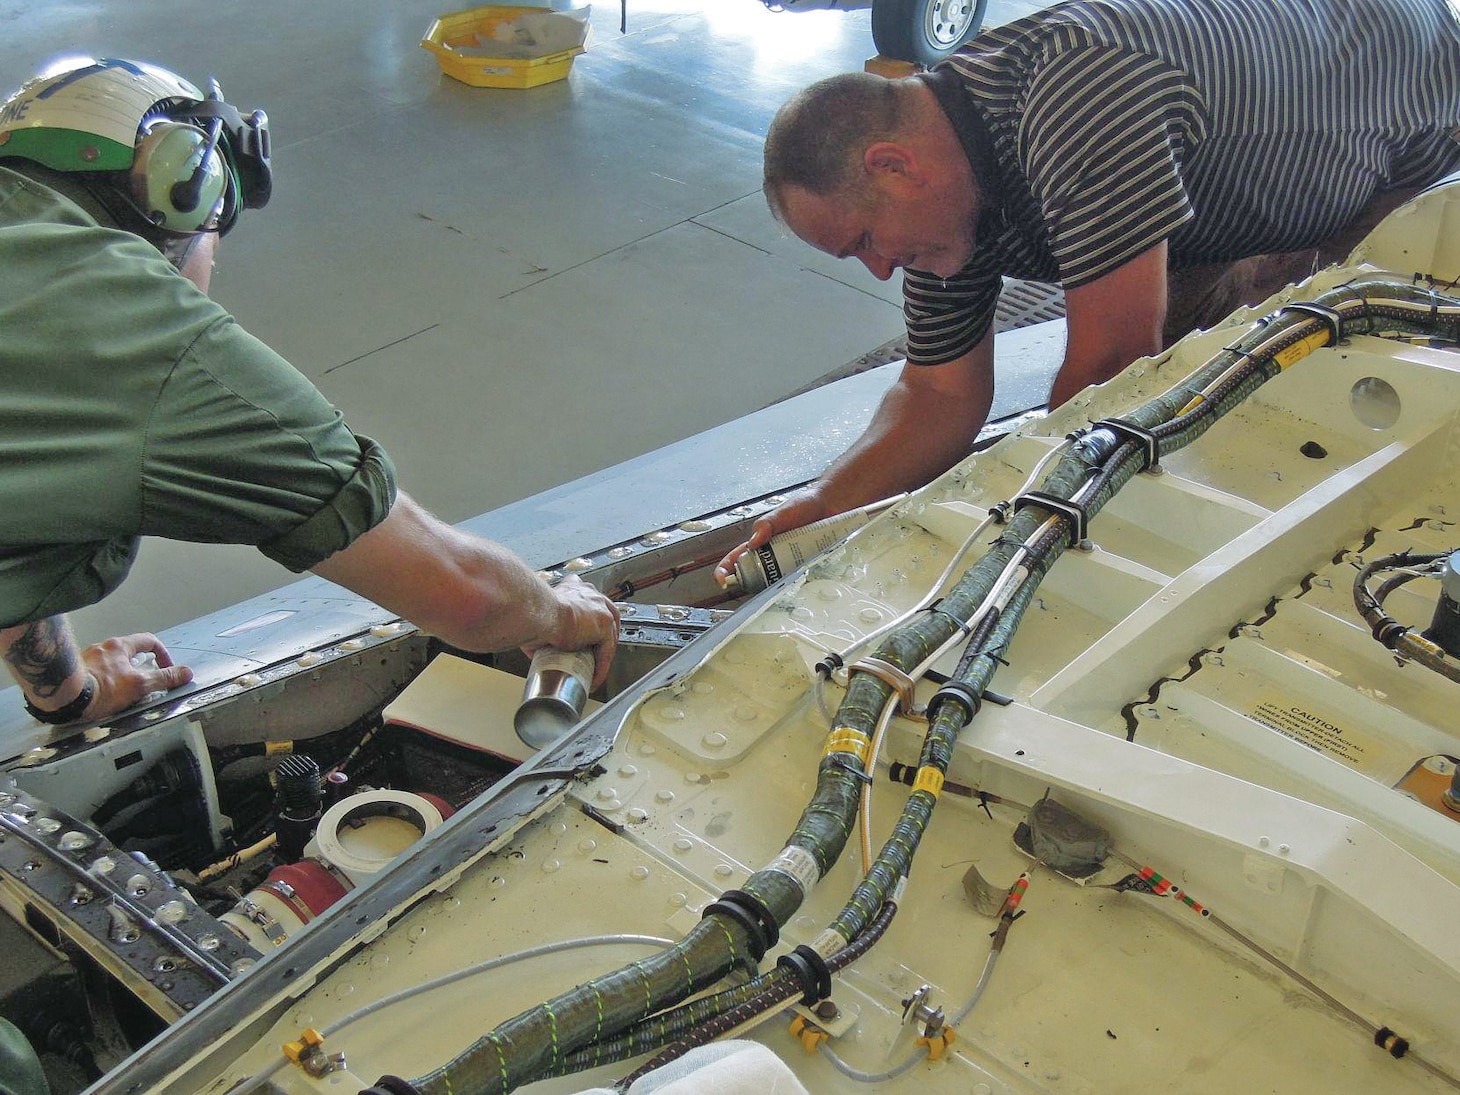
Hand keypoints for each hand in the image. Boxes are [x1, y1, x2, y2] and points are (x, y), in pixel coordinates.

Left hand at [81, 634, 193, 721]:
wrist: (63, 696)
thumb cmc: (100, 688)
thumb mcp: (139, 685)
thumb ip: (164, 679)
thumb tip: (185, 673)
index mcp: (120, 646)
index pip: (149, 641)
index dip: (162, 654)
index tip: (165, 669)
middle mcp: (102, 647)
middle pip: (128, 651)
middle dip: (139, 666)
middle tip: (142, 682)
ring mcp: (86, 658)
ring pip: (109, 662)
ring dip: (119, 673)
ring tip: (120, 692)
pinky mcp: (74, 671)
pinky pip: (93, 671)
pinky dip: (101, 680)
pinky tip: (100, 694)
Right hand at [535, 576, 620, 688]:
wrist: (540, 612)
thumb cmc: (533, 612)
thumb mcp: (539, 618)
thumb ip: (542, 628)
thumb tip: (535, 646)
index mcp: (573, 588)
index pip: (586, 600)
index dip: (586, 616)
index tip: (581, 629)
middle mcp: (590, 594)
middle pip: (603, 618)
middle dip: (599, 637)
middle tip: (590, 654)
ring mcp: (600, 608)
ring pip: (607, 636)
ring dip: (601, 654)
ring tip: (593, 670)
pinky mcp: (604, 624)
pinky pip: (606, 650)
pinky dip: (601, 666)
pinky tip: (594, 677)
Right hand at [714, 489, 831, 587]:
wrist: (832, 505)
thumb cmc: (806, 505)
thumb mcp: (782, 512)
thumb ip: (766, 525)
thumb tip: (753, 542)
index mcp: (760, 541)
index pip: (736, 558)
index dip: (726, 569)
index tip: (722, 579)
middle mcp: (772, 554)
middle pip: (755, 575)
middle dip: (754, 582)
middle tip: (760, 582)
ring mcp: (789, 562)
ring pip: (777, 580)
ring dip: (779, 584)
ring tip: (784, 579)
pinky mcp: (805, 565)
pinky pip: (799, 578)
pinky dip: (799, 581)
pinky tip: (802, 580)